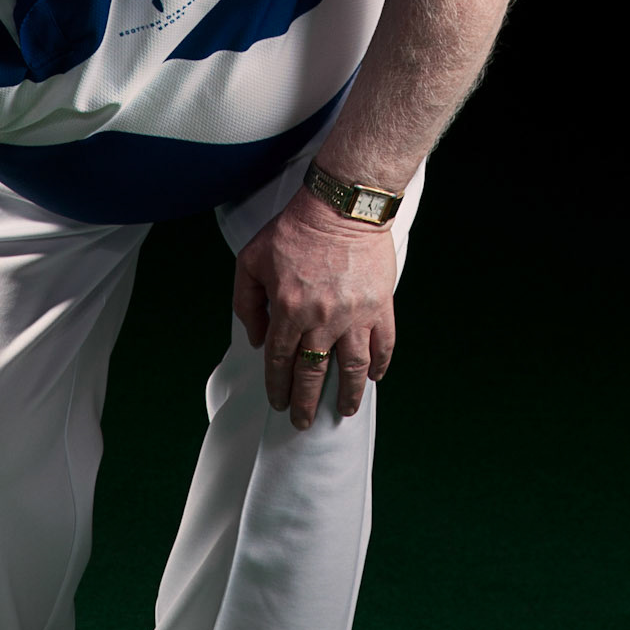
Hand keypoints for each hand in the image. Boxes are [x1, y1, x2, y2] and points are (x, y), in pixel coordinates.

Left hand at [232, 187, 396, 426]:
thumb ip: (246, 303)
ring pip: (351, 368)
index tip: (278, 403)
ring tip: (343, 411)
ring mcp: (354, 315)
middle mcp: (321, 319)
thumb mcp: (250, 261)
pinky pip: (383, 343)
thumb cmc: (293, 230)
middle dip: (305, 402)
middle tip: (303, 422)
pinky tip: (374, 378)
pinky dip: (380, 364)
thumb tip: (257, 339)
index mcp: (288, 310)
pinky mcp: (379, 306)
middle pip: (313, 373)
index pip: (280, 361)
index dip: (277, 386)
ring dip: (347, 394)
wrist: (341, 207)